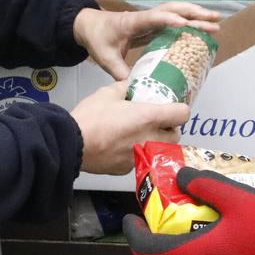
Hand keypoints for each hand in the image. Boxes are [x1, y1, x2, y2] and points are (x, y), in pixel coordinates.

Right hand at [70, 81, 189, 174]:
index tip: (170, 109)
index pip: (182, 114)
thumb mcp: (107, 93)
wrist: (71, 144)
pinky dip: (136, 154)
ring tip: (138, 135)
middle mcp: (150, 139)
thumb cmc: (91, 117)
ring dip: (155, 143)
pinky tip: (121, 148)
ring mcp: (141, 156)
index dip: (178, 110)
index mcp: (149, 117)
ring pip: (159, 151)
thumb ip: (124, 88)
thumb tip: (130, 84)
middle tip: (155, 122)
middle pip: (175, 136)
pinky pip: (141, 160)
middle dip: (169, 129)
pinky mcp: (128, 169)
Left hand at [72, 2, 220, 79]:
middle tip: (214, 20)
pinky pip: (173, 20)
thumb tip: (136, 88)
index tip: (184, 23)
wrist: (89, 25)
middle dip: (194, 14)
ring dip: (196, 14)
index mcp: (132, 22)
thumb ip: (120, 72)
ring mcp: (150, 19)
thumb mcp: (105, 58)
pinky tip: (202, 28)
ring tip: (215, 20)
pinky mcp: (152, 24)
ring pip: (176, 11)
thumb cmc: (97, 39)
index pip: (153, 18)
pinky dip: (189, 21)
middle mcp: (144, 17)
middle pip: (172, 10)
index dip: (168, 20)